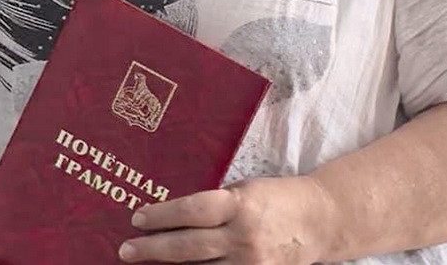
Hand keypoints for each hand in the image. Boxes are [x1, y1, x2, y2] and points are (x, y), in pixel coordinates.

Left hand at [118, 175, 334, 263]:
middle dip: (153, 249)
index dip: (162, 215)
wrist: (320, 221)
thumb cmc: (276, 198)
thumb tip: (170, 214)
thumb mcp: (244, 189)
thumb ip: (213, 203)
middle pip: (189, 246)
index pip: (193, 210)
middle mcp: (245, 237)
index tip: (138, 218)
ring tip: (142, 262)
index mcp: (240, 204)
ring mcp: (252, 264)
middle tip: (126, 250)